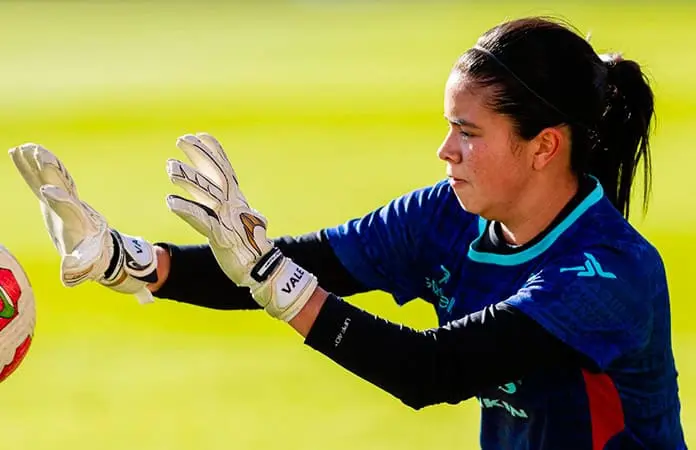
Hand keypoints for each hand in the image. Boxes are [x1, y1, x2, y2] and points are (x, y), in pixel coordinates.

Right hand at [9, 143, 157, 303]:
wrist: (97, 245)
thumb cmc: (90, 256)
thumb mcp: (84, 263)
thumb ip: (77, 266)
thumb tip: (68, 275)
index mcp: (76, 220)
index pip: (67, 207)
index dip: (59, 199)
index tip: (47, 191)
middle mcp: (69, 204)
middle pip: (60, 184)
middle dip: (51, 171)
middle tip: (40, 155)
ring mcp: (62, 197)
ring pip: (50, 176)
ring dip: (39, 162)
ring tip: (26, 147)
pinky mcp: (53, 196)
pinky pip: (41, 177)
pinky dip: (31, 165)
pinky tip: (18, 150)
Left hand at [166, 133, 317, 320]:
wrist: (263, 270)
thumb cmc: (251, 247)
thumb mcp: (244, 223)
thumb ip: (234, 210)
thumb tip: (237, 205)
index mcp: (238, 201)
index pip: (226, 171)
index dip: (214, 152)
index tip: (200, 135)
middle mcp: (234, 206)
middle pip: (216, 175)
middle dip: (200, 155)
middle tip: (182, 139)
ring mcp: (228, 220)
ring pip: (208, 193)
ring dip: (189, 179)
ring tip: (170, 167)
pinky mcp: (222, 237)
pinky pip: (202, 220)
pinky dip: (187, 209)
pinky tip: (171, 201)